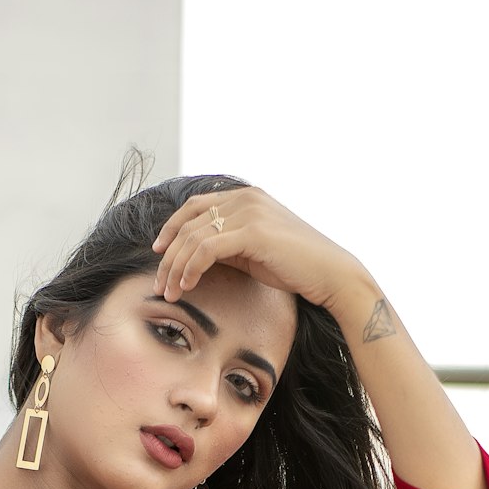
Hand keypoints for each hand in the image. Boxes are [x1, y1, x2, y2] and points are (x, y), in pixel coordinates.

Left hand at [151, 187, 364, 312]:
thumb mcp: (254, 251)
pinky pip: (206, 249)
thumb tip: (198, 256)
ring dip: (175, 267)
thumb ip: (228, 246)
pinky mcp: (252, 232)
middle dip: (167, 255)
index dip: (171, 228)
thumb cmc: (296, 267)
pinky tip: (187, 285)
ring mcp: (248, 211)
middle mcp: (244, 197)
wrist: (331, 274)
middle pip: (188, 221)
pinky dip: (190, 268)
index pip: (194, 206)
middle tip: (159, 283)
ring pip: (193, 236)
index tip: (158, 253)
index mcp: (245, 197)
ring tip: (168, 291)